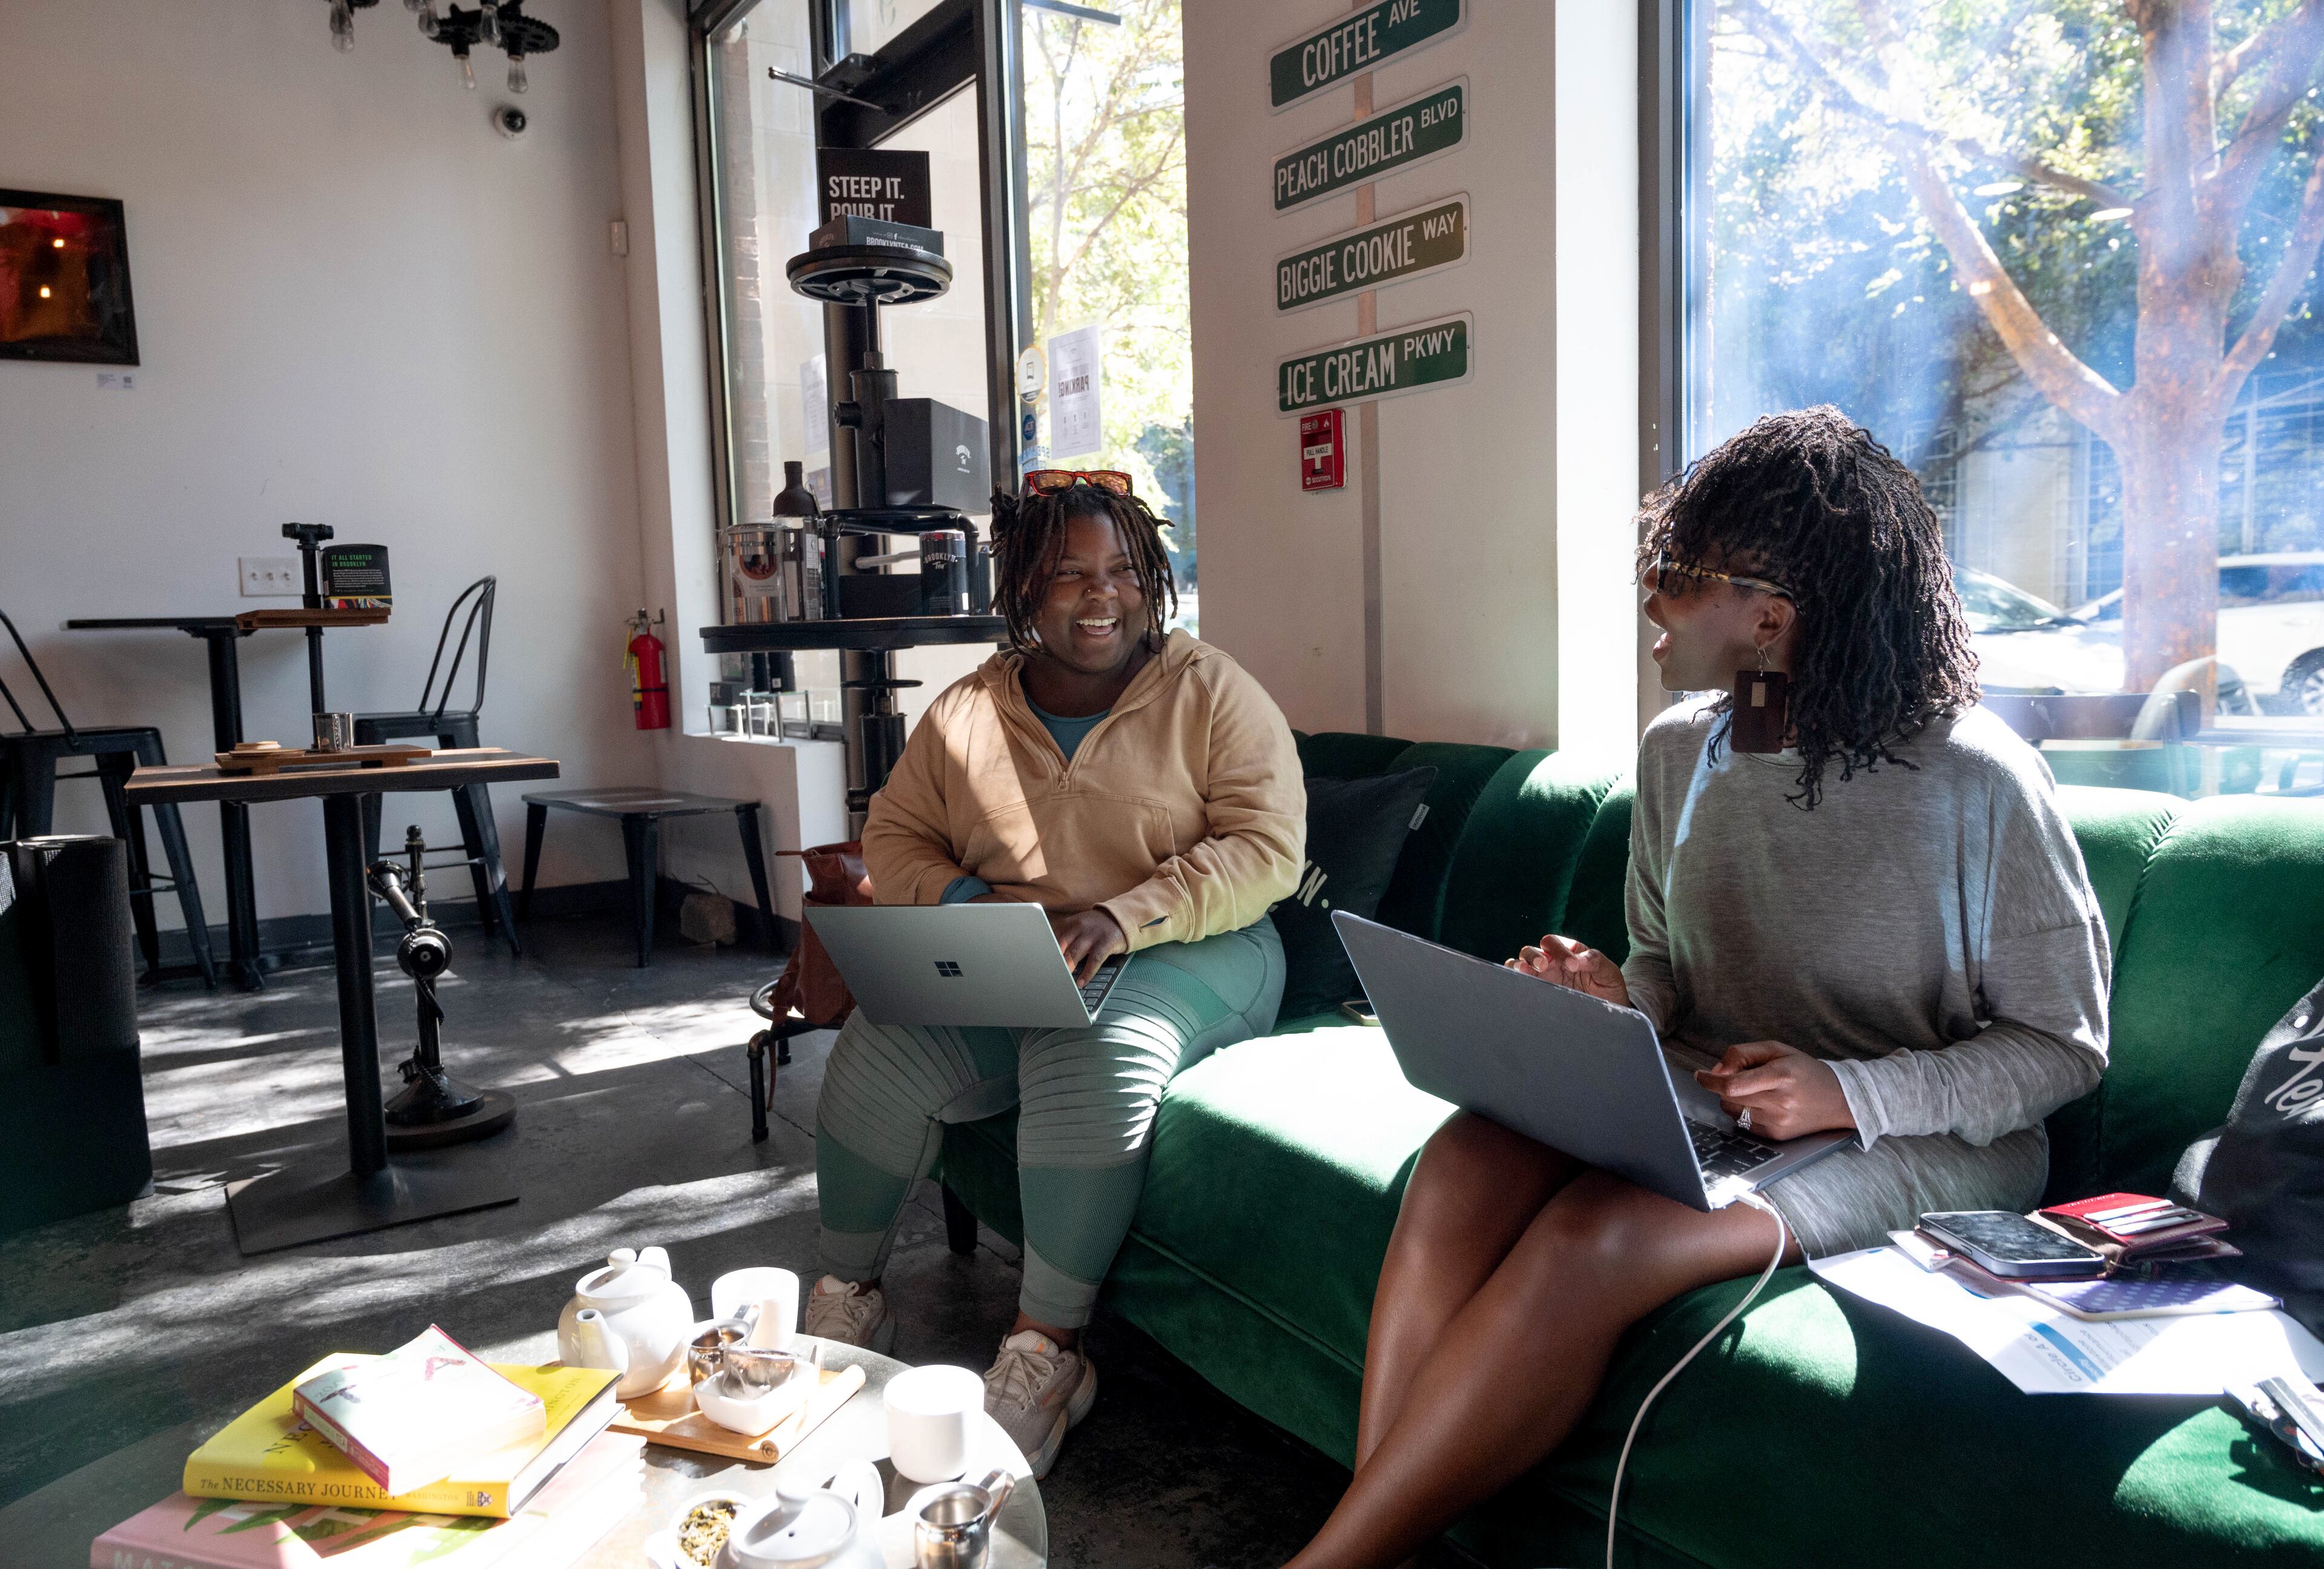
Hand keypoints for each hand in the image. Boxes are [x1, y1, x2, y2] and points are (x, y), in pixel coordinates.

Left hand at [1050, 908, 1126, 983]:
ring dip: (1067, 968)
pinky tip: (1081, 983)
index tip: (1037, 964)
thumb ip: (1064, 937)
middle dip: (1053, 961)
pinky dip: (1087, 973)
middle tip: (1046, 974)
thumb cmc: (1094, 927)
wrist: (1120, 918)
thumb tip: (1048, 956)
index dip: (1044, 952)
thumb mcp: (1078, 926)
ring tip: (1061, 981)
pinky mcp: (1106, 942)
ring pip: (1075, 953)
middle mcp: (1079, 927)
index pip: (1052, 938)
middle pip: (1062, 946)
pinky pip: (1094, 960)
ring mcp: (1093, 934)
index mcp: (1070, 923)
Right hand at [1505, 934, 1629, 1008]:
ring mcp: (1541, 976)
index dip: (1561, 951)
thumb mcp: (1609, 974)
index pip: (1556, 943)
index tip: (1573, 966)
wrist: (1606, 1013)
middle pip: (1533, 950)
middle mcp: (1551, 961)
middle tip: (1543, 965)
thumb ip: (1596, 961)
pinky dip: (1512, 977)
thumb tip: (1579, 960)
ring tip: (1526, 971)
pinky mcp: (1535, 990)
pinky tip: (1519, 982)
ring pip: (1520, 962)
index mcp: (1568, 952)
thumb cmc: (1607, 989)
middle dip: (1535, 956)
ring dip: (1521, 964)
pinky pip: (1516, 980)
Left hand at [1694, 1041, 1854, 1141]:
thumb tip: (1716, 1070)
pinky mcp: (1776, 1136)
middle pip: (1728, 1097)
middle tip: (1737, 1077)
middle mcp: (1779, 1102)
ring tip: (1754, 1091)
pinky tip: (1763, 1105)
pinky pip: (1744, 1124)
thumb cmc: (1804, 1070)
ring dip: (1733, 1099)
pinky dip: (1745, 1112)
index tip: (1700, 1075)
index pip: (1733, 1084)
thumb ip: (1742, 1054)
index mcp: (1780, 1075)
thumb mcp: (1777, 1049)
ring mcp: (1778, 1122)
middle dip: (1723, 1086)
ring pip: (1733, 1111)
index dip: (1710, 1080)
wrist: (1838, 1100)